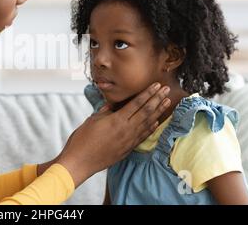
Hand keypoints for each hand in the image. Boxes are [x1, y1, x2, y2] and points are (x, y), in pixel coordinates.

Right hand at [54, 83, 170, 187]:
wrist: (80, 161)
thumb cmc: (82, 139)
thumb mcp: (92, 120)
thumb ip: (105, 111)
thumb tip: (113, 105)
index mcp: (116, 120)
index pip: (136, 103)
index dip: (148, 93)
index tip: (156, 85)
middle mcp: (126, 129)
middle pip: (146, 111)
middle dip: (157, 99)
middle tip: (167, 89)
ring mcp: (128, 140)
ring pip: (147, 123)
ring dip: (158, 112)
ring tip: (167, 103)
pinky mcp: (127, 149)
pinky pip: (142, 136)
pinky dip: (150, 128)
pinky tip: (156, 122)